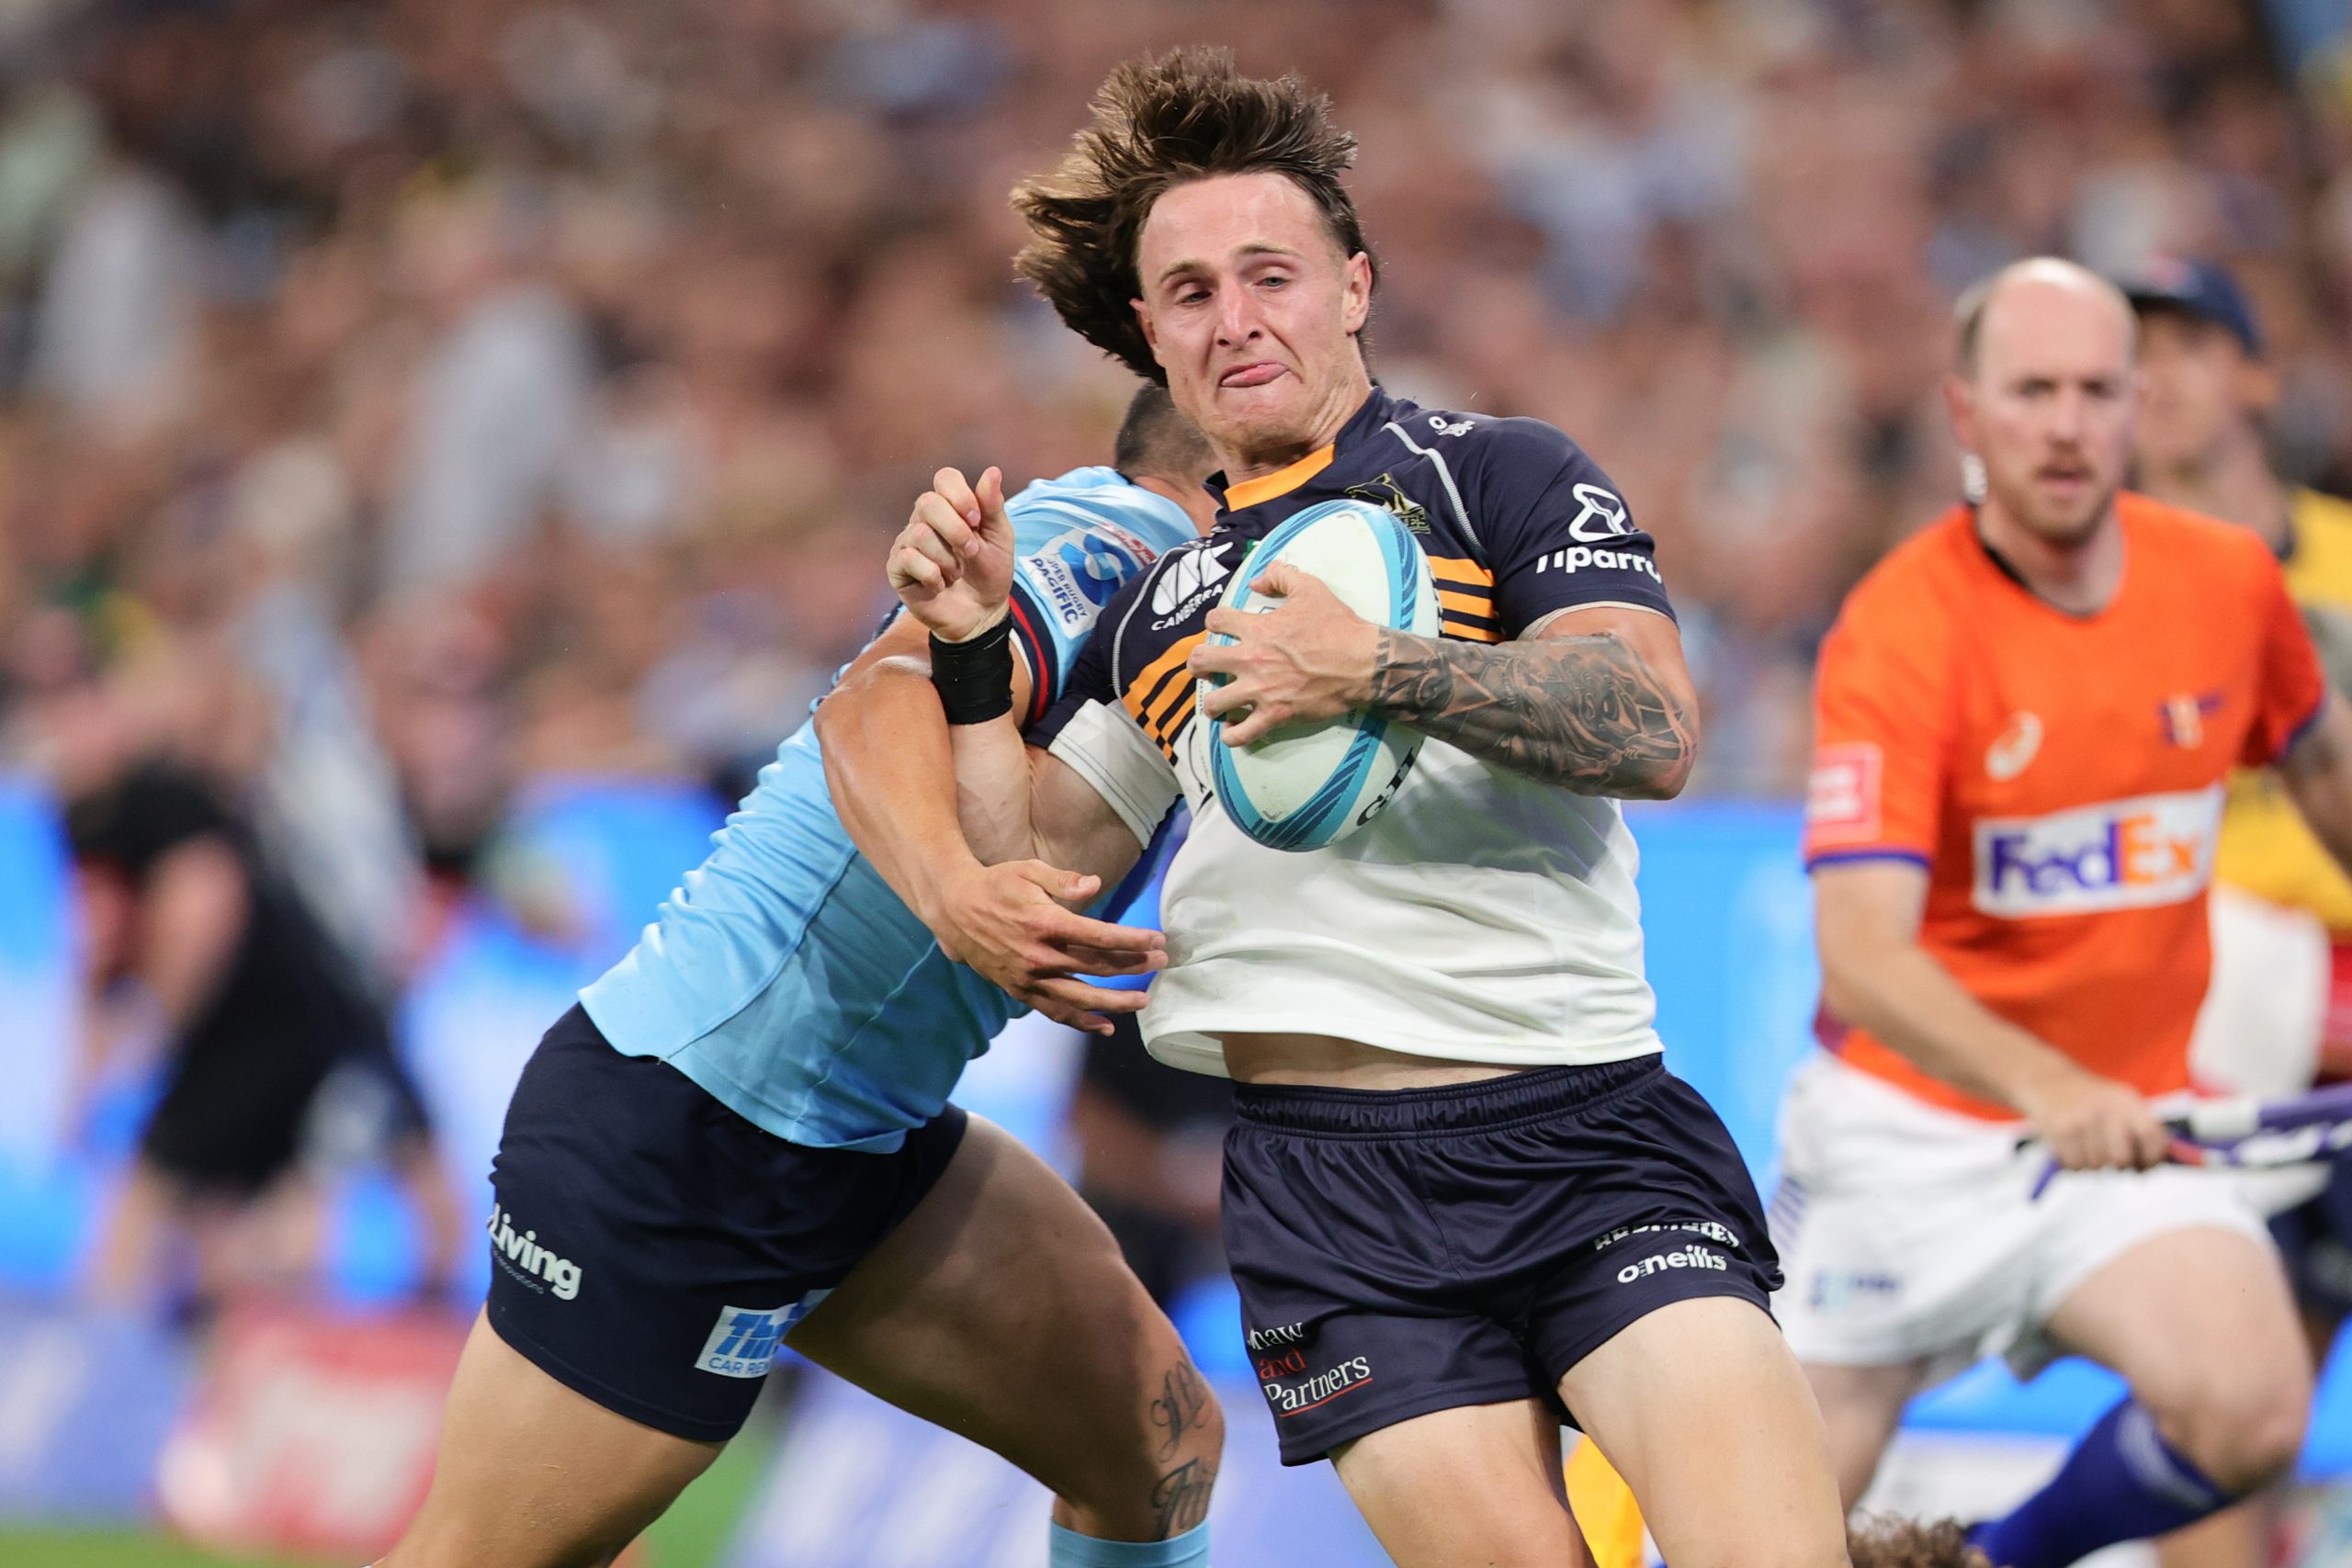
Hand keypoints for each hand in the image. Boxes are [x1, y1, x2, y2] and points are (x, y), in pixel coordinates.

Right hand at [888, 466, 1016, 642]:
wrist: (982, 613)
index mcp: (950, 506)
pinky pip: (908, 559)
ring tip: (955, 573)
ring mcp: (907, 542)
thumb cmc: (990, 572)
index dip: (961, 496)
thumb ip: (992, 506)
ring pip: (920, 533)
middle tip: (971, 552)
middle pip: (927, 502)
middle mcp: (924, 519)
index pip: (945, 478)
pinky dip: (932, 575)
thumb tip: (992, 471)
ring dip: (947, 559)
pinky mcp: (897, 567)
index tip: (977, 520)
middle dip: (956, 530)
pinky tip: (939, 585)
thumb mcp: (999, 538)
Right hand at [928, 860, 1166, 1035]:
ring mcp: (1029, 977)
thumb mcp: (1029, 871)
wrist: (953, 907)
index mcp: (1045, 923)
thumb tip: (1095, 886)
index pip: (1101, 937)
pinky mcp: (1019, 990)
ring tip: (1142, 1000)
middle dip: (1134, 965)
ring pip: (1080, 998)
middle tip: (1161, 962)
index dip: (1134, 940)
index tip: (1159, 939)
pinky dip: (1080, 1022)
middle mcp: (1039, 956)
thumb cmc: (996, 883)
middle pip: (1097, 967)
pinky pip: (1054, 1011)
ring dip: (1115, 1002)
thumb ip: (1065, 881)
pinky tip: (1105, 1027)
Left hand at [1188, 564, 1383, 746]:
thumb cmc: (1338, 626)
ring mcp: (1261, 691)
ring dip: (1212, 703)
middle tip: (1207, 669)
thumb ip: (1281, 576)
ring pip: (1214, 703)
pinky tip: (1232, 729)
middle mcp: (1252, 660)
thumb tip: (1257, 581)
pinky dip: (1232, 735)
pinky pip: (1241, 734)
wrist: (1362, 663)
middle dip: (1198, 664)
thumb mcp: (1311, 589)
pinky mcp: (1275, 715)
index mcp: (1257, 629)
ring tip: (1218, 703)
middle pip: (1201, 661)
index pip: (1215, 621)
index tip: (1221, 629)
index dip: (1214, 622)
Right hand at [2016, 1061, 2170, 1170]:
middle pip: (2121, 1159)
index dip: (2152, 1157)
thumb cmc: (2090, 1100)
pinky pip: (2075, 1166)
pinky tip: (2071, 1147)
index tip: (2143, 1165)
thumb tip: (2148, 1169)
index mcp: (2126, 1100)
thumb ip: (2141, 1132)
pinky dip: (2074, 1164)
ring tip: (2086, 1145)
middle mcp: (2106, 1107)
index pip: (2151, 1136)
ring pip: (2096, 1166)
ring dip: (2092, 1164)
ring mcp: (2082, 1119)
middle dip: (2117, 1165)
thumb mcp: (2119, 1104)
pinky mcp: (2060, 1130)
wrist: (2046, 1080)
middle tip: (2110, 1158)